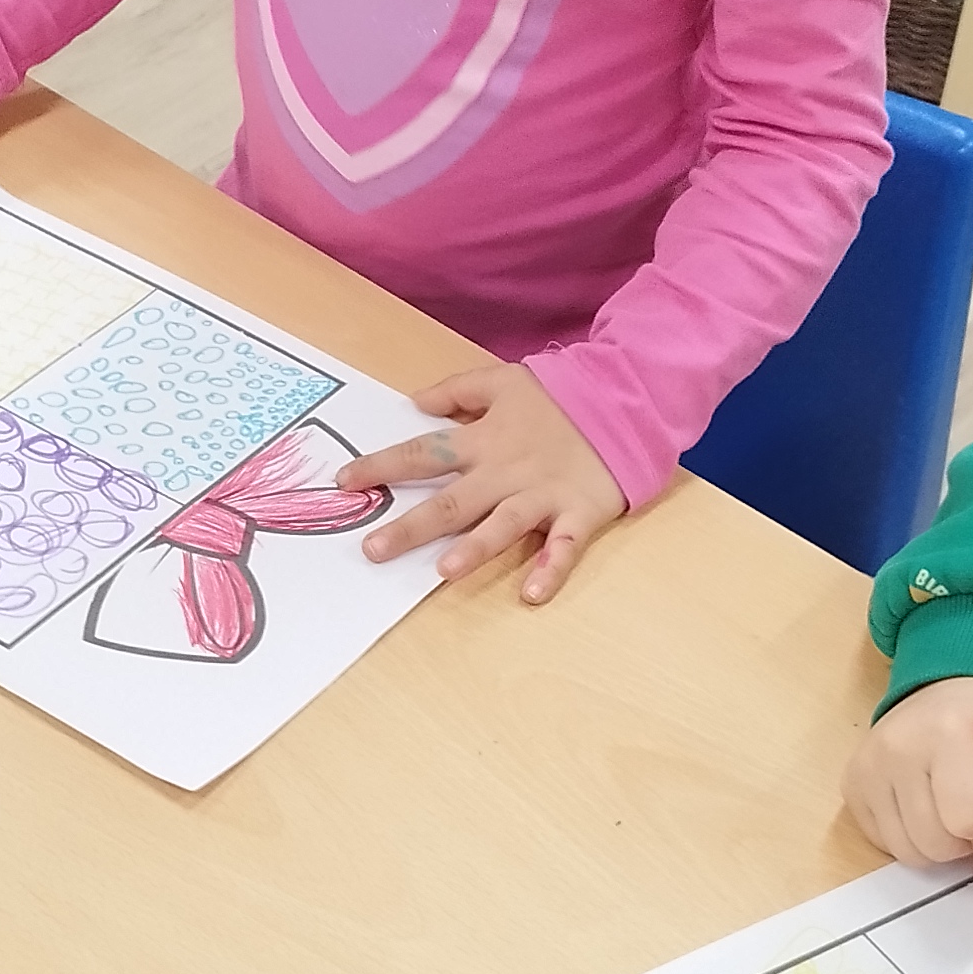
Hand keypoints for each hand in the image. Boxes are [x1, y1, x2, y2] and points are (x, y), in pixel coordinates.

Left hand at [338, 362, 626, 603]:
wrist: (626, 400)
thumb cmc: (560, 396)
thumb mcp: (504, 379)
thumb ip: (457, 389)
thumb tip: (412, 401)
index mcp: (485, 440)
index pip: (424, 453)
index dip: (383, 466)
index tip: (346, 482)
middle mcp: (507, 470)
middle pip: (452, 500)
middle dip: (412, 526)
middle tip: (374, 549)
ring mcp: (543, 494)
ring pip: (503, 525)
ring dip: (475, 548)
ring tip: (444, 571)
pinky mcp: (579, 512)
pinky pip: (564, 546)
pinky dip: (550, 569)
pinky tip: (531, 593)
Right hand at [845, 676, 972, 879]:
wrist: (948, 700)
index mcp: (952, 724)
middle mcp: (898, 740)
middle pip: (941, 844)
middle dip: (971, 842)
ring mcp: (868, 763)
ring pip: (913, 854)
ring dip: (945, 845)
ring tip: (955, 806)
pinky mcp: (851, 784)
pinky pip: (889, 848)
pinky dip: (916, 840)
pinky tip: (928, 805)